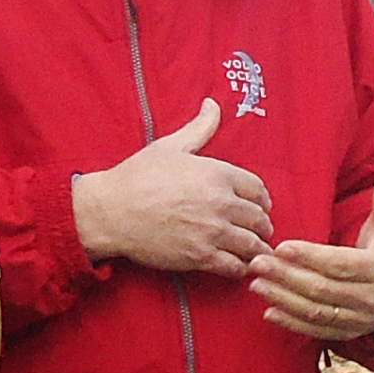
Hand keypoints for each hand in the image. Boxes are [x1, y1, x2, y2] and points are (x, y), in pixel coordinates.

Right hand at [74, 99, 272, 276]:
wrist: (111, 211)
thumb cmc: (138, 176)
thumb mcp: (171, 145)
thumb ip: (200, 128)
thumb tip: (212, 104)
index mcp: (219, 173)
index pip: (259, 189)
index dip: (262, 199)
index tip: (260, 206)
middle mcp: (221, 203)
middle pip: (259, 218)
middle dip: (262, 225)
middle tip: (260, 230)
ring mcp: (212, 232)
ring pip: (252, 244)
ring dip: (256, 248)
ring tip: (254, 250)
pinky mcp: (200, 257)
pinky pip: (234, 267)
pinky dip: (240, 268)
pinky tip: (237, 265)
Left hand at [256, 162, 373, 342]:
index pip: (340, 264)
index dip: (309, 257)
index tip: (281, 247)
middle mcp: (372, 299)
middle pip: (322, 288)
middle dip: (286, 276)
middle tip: (257, 262)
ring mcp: (360, 321)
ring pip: (316, 312)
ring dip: (283, 298)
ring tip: (256, 283)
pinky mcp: (348, 334)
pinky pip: (317, 331)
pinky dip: (292, 323)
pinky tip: (268, 312)